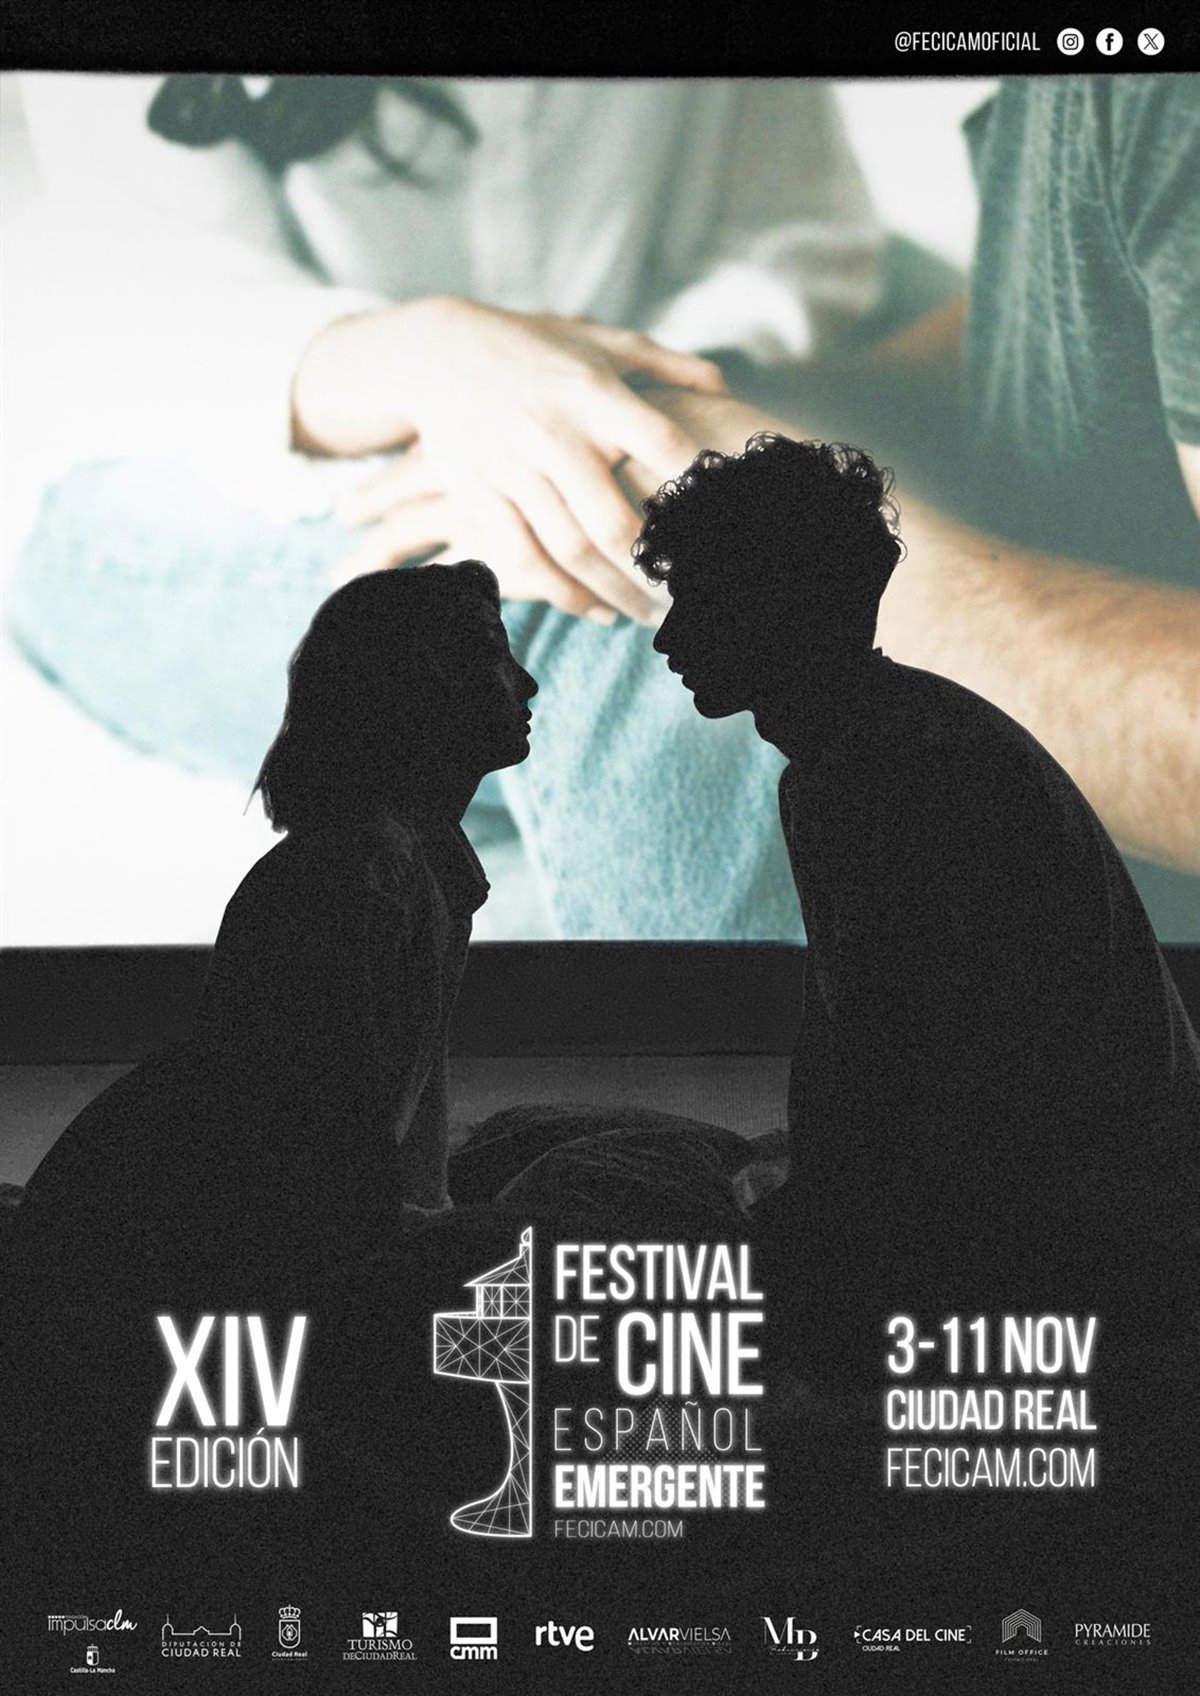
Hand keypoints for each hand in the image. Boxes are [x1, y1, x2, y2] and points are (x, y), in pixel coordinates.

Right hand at [300, 299, 725, 620]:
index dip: (698, 490)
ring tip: (650, 616)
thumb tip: (724, 389)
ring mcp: (516, 471)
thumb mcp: (600, 341)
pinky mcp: (482, 497)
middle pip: (617, 523)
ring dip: (617, 593)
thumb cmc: (536, 348)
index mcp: (598, 397)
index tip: (725, 526)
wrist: (439, 355)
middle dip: (657, 573)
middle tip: (688, 600)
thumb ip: (664, 366)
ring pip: (573, 552)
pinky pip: (526, 560)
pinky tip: (597, 611)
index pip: (663, 446)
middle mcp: (558, 436)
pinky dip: (564, 595)